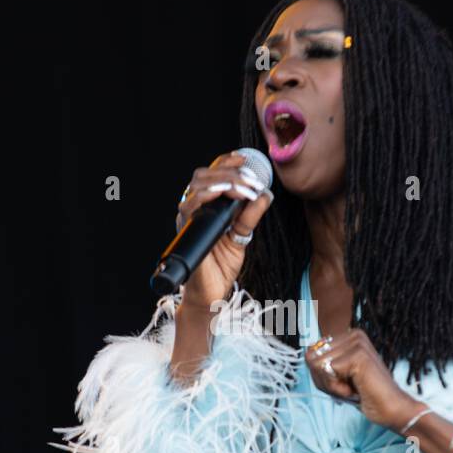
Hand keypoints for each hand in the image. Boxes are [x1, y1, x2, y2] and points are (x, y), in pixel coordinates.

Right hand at [175, 151, 273, 308]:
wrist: (211, 294)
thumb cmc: (221, 265)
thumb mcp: (241, 236)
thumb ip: (250, 215)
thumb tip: (266, 194)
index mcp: (206, 206)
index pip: (212, 175)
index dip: (226, 162)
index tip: (246, 158)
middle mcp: (194, 209)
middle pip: (203, 175)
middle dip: (229, 171)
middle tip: (252, 178)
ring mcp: (187, 218)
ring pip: (197, 186)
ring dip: (224, 181)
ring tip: (245, 188)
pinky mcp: (185, 230)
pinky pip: (190, 206)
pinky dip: (208, 196)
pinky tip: (225, 194)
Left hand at [304, 329, 421, 429]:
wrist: (390, 409)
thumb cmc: (364, 395)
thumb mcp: (336, 376)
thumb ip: (321, 363)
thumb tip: (307, 354)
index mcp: (349, 336)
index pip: (311, 351)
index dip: (321, 375)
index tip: (343, 382)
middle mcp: (354, 334)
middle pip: (311, 357)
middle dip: (324, 380)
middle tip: (348, 387)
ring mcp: (357, 343)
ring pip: (317, 365)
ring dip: (331, 385)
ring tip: (352, 388)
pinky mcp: (358, 355)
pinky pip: (327, 372)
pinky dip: (337, 388)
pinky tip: (355, 390)